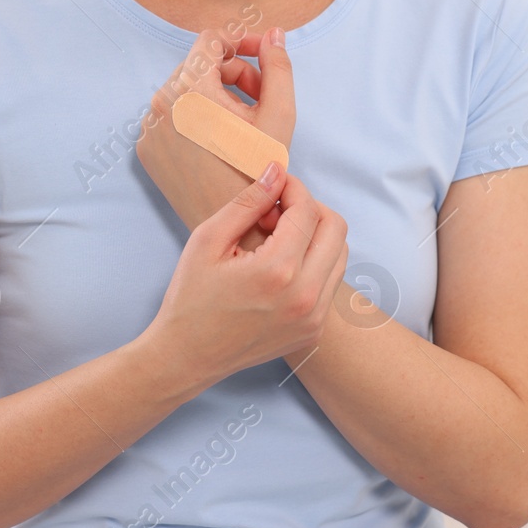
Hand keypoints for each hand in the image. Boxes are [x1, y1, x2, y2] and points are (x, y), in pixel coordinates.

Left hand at [135, 26, 293, 243]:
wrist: (235, 224)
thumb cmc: (258, 170)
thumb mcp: (279, 113)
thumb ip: (278, 65)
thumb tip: (275, 34)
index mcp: (190, 87)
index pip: (211, 40)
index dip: (241, 42)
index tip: (262, 56)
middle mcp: (161, 103)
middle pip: (199, 66)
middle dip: (233, 75)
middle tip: (261, 99)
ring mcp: (149, 128)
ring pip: (185, 93)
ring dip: (215, 98)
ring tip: (242, 124)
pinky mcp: (146, 148)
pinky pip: (170, 119)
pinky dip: (195, 121)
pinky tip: (219, 142)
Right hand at [139, 161, 349, 387]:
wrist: (187, 356)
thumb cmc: (190, 298)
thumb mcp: (208, 241)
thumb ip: (248, 202)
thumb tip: (276, 171)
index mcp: (278, 271)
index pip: (307, 211)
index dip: (293, 188)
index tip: (274, 184)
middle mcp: (305, 296)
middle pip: (336, 228)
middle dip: (309, 208)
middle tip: (275, 213)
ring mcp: (314, 318)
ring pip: (340, 255)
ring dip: (315, 236)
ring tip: (276, 240)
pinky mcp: (314, 331)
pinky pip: (329, 283)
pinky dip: (313, 264)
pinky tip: (279, 268)